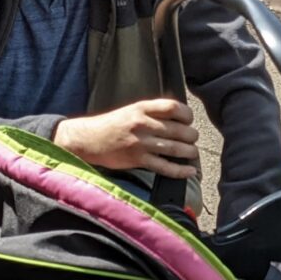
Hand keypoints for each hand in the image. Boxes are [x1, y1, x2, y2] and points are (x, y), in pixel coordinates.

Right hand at [52, 99, 198, 178]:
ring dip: (189, 152)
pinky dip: (180, 171)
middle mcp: (143, 124)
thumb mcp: (131, 110)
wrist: (88, 139)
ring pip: (175, 148)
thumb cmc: (111, 125)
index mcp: (142, 108)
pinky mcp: (138, 160)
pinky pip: (165, 167)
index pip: (173, 107)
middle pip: (179, 130)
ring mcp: (140, 143)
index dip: (187, 115)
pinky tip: (189, 171)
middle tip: (192, 139)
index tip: (188, 121)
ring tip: (192, 153)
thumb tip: (179, 118)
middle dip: (191, 136)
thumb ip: (153, 112)